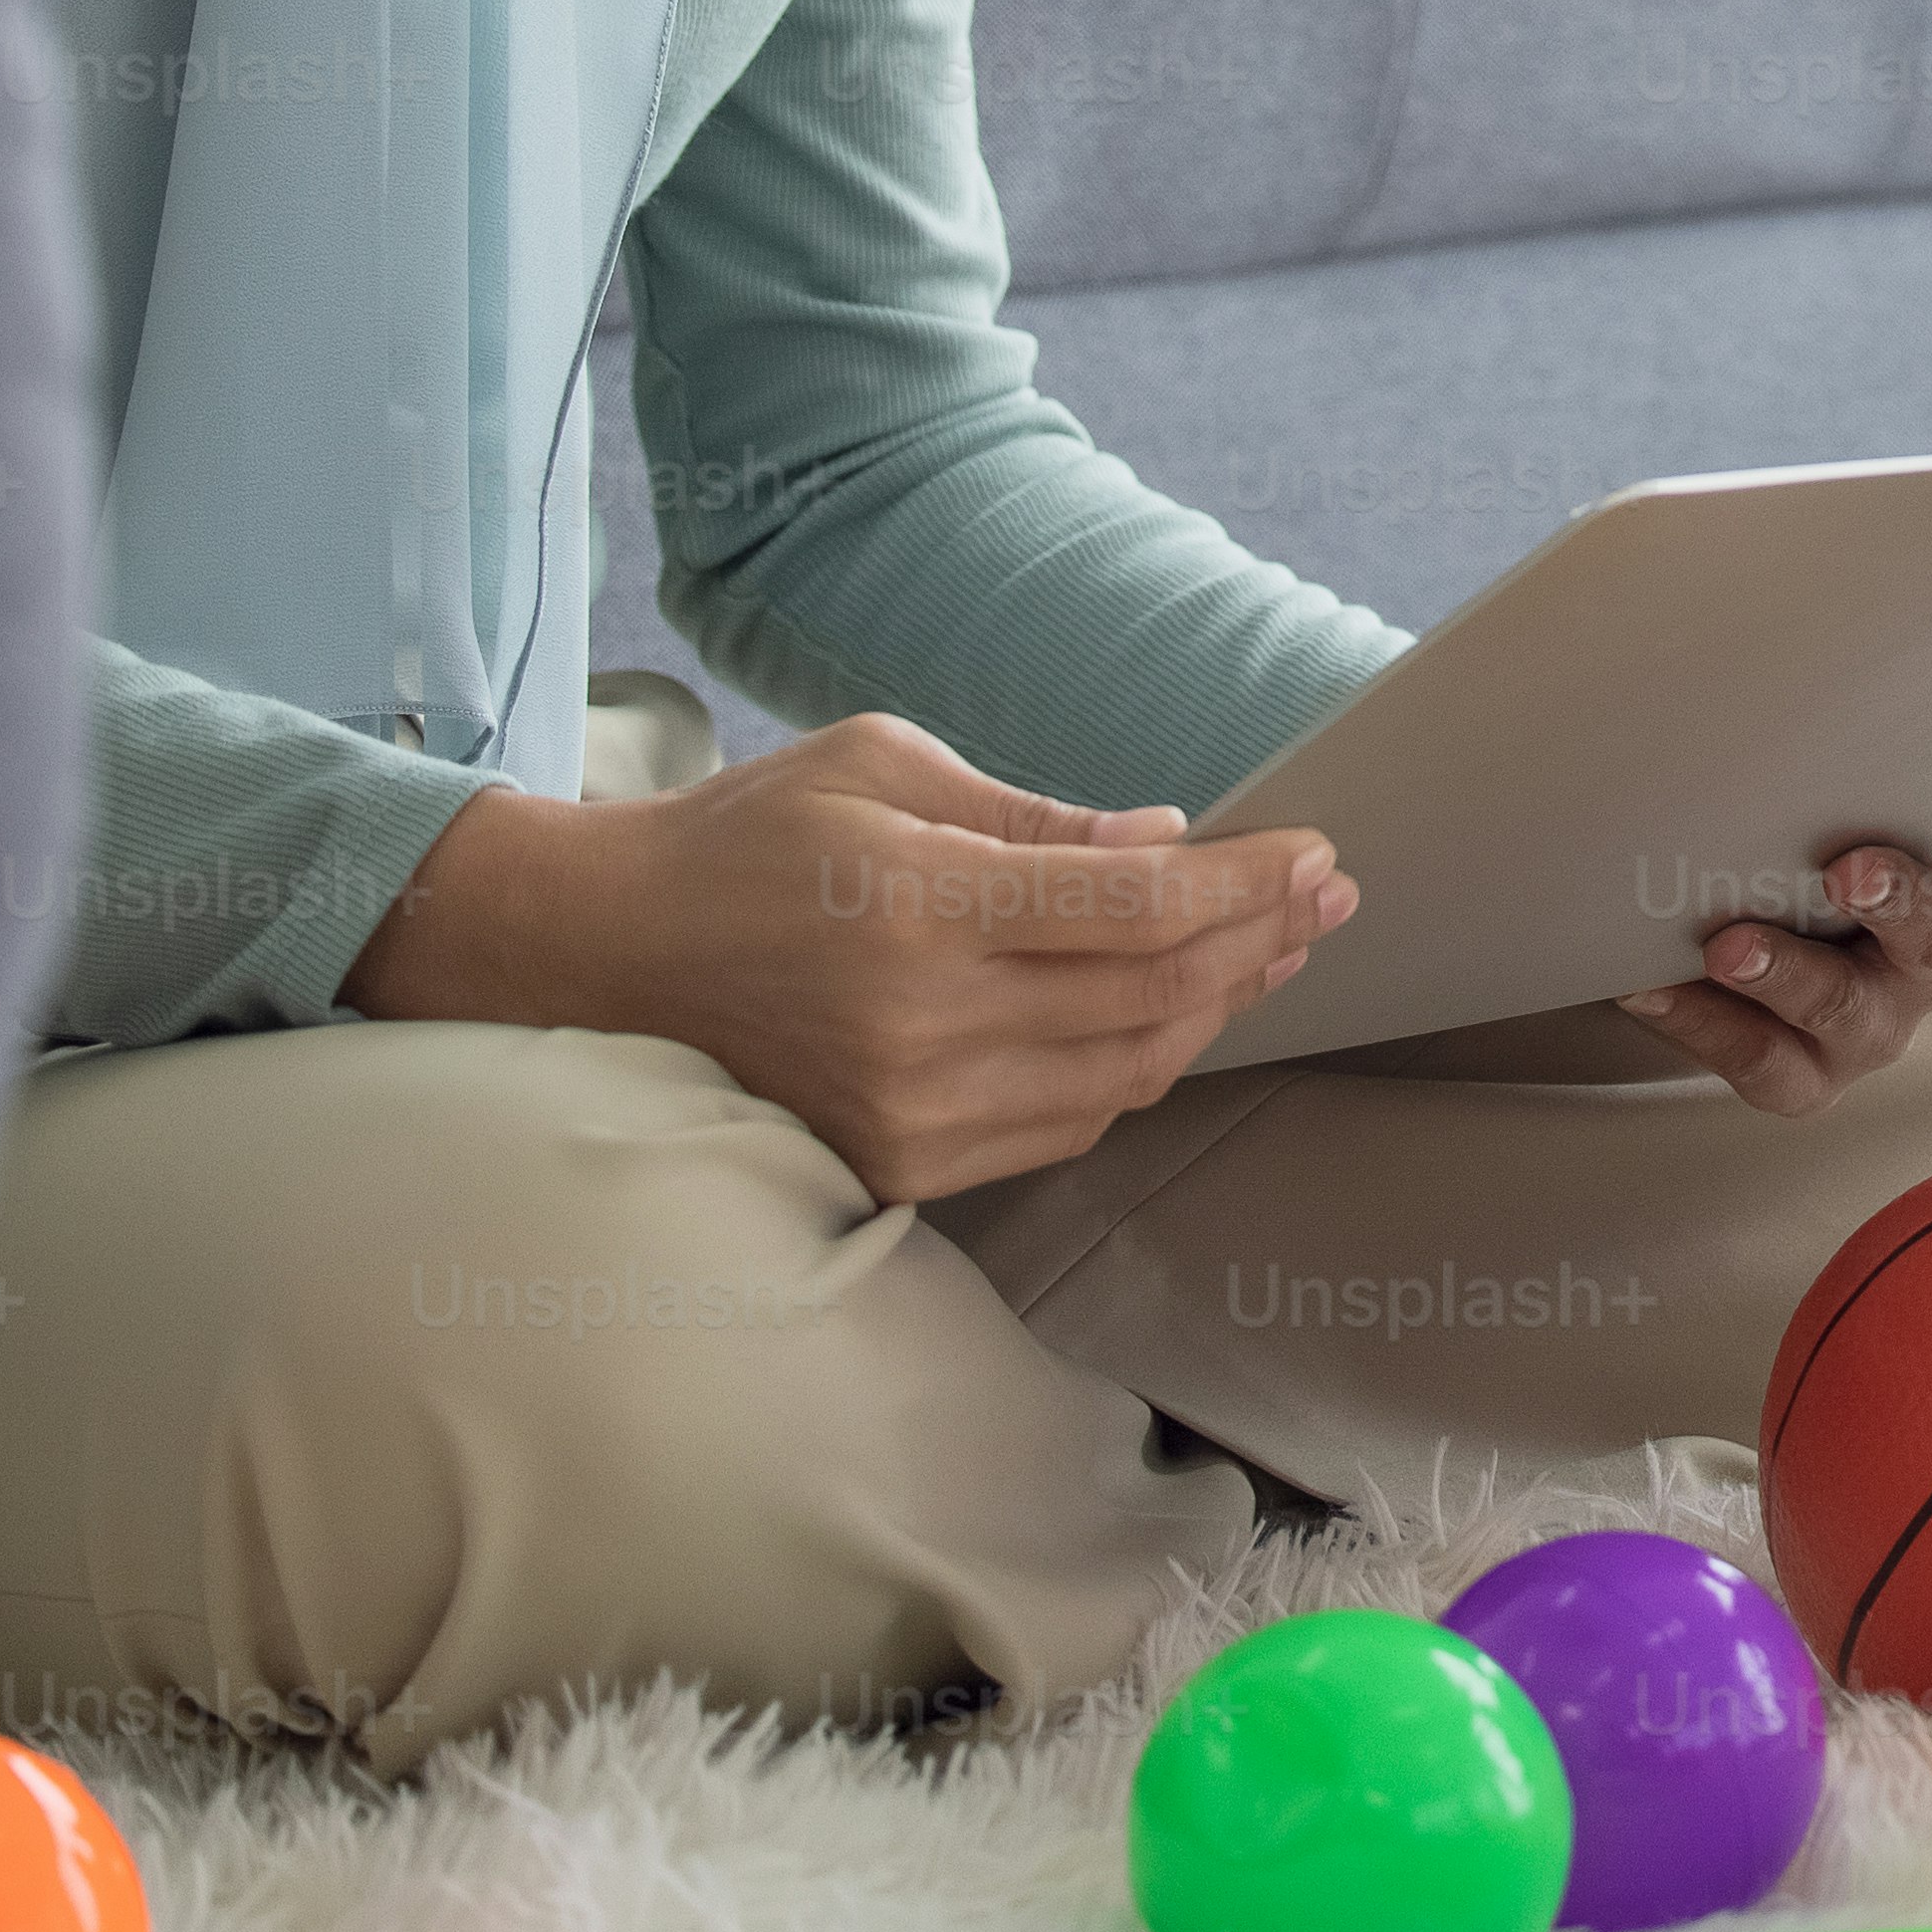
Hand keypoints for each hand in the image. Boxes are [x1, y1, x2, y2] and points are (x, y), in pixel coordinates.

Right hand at [342, 711, 1346, 1204]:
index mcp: (918, 904)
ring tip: (1272, 952)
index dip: (1247, 884)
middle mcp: (920, 1022)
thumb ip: (1034, 816)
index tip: (1320, 853)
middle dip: (1259, 940)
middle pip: (1151, 996)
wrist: (606, 957)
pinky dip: (1133, 1071)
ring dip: (1214, 1012)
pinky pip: (1061, 1127)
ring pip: (1123, 1073)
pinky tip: (1172, 1017)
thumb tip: (1167, 844)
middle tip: (1326, 898)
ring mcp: (908, 1109)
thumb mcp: (884, 765)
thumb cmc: (748, 837)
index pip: (1137, 907)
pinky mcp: (896, 1166)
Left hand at [1617, 748, 1931, 1113]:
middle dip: (1903, 901)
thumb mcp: (1854, 781)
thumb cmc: (1812, 833)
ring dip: (1790, 975)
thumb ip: (1855, 722)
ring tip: (1728, 945)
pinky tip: (1649, 984)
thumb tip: (1791, 597)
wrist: (1740, 941)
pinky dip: (1704, 1024)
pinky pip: (1764, 1063)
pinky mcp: (1808, 1074)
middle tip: (1851, 871)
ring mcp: (1877, 1020)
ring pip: (1850, 1010)